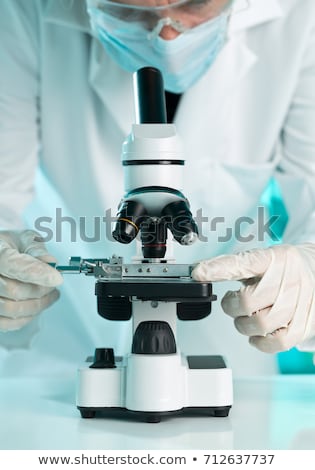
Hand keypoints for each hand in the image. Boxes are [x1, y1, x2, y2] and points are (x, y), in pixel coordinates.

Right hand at [0, 230, 62, 330]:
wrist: (0, 253)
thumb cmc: (10, 247)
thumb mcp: (24, 240)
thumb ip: (37, 250)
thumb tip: (50, 262)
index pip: (14, 265)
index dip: (38, 273)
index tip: (57, 278)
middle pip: (14, 290)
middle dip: (41, 289)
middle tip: (55, 284)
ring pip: (11, 309)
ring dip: (37, 305)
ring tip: (50, 295)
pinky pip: (7, 323)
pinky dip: (27, 317)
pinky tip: (36, 306)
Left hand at [191, 244, 314, 352]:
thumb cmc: (285, 268)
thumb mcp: (261, 259)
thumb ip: (233, 266)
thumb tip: (199, 273)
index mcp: (274, 258)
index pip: (243, 263)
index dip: (218, 269)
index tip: (198, 273)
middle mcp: (288, 279)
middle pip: (248, 302)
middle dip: (232, 306)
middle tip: (234, 303)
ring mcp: (298, 302)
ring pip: (260, 324)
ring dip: (244, 325)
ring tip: (247, 317)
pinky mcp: (304, 323)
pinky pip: (278, 342)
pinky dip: (261, 342)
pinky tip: (258, 335)